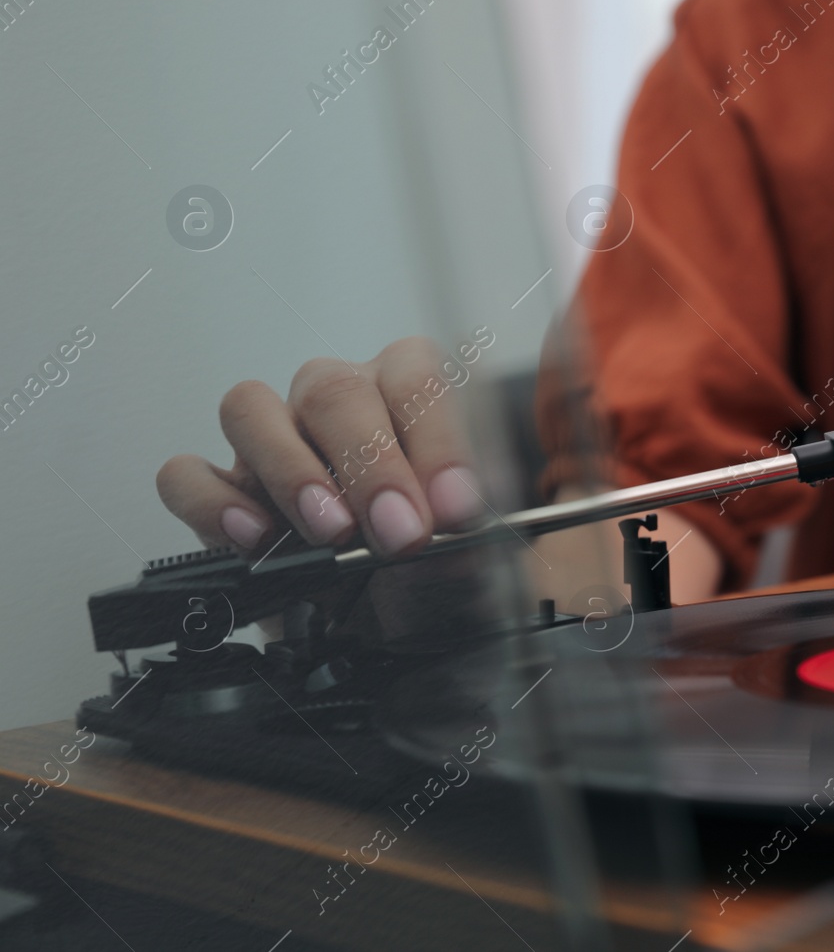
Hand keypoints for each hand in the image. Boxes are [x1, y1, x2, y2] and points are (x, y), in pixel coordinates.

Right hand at [157, 337, 482, 556]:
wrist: (408, 627)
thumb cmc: (443, 568)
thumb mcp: (476, 551)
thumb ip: (471, 524)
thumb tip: (457, 509)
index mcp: (409, 390)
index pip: (416, 377)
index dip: (437, 440)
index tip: (455, 507)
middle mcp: (338, 402)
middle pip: (331, 389)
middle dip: (370, 465)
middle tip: (400, 534)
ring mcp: (274, 441)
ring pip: (248, 408)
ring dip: (290, 470)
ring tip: (331, 532)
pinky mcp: (226, 495)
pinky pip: (186, 477)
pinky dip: (213, 505)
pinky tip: (256, 539)